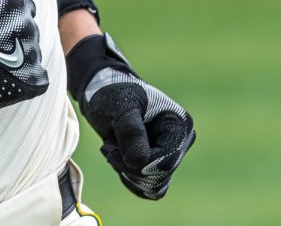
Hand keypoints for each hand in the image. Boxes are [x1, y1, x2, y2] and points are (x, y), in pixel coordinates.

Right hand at [0, 0, 48, 116]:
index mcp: (15, 7)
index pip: (25, 7)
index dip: (10, 16)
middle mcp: (29, 28)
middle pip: (28, 30)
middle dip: (14, 36)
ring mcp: (33, 55)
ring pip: (32, 54)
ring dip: (19, 58)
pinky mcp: (34, 80)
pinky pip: (37, 77)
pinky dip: (25, 79)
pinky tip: (5, 79)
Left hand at [66, 33, 195, 199]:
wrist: (100, 93)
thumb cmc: (111, 93)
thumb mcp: (119, 106)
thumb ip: (131, 132)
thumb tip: (140, 164)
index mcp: (179, 125)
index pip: (165, 162)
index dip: (137, 163)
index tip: (112, 148)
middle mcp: (180, 141)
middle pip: (159, 176)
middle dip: (128, 166)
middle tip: (108, 147)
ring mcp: (169, 153)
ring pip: (153, 186)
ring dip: (126, 172)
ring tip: (111, 149)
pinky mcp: (157, 162)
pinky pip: (147, 187)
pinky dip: (128, 176)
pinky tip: (116, 156)